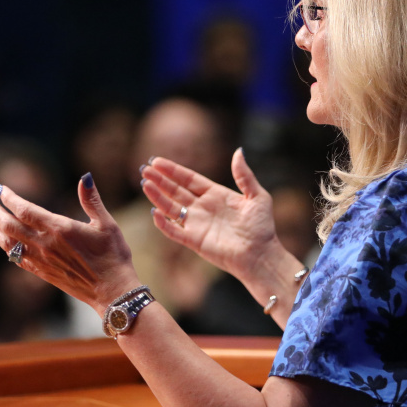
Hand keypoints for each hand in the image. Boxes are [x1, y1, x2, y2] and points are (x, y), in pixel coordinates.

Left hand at [0, 174, 140, 316]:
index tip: (1, 189)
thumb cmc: (113, 256)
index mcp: (59, 228)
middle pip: (8, 225)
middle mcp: (45, 244)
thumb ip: (92, 200)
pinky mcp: (42, 273)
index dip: (9, 198)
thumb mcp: (106, 224)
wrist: (112, 291)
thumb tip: (86, 177)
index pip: (24, 209)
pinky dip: (6, 247)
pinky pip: (16, 258)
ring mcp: (41, 260)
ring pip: (8, 243)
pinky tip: (4, 241)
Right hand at [140, 148, 286, 285]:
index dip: (173, 170)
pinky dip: (163, 223)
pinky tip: (154, 212)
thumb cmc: (262, 227)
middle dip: (160, 180)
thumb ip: (244, 175)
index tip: (157, 161)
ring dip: (157, 196)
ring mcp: (197, 224)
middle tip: (144, 169)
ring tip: (145, 184)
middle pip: (175, 191)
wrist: (260, 255)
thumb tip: (238, 151)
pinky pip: (174, 231)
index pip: (189, 179)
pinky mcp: (194, 241)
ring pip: (171, 208)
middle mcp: (202, 208)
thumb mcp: (257, 196)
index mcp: (215, 194)